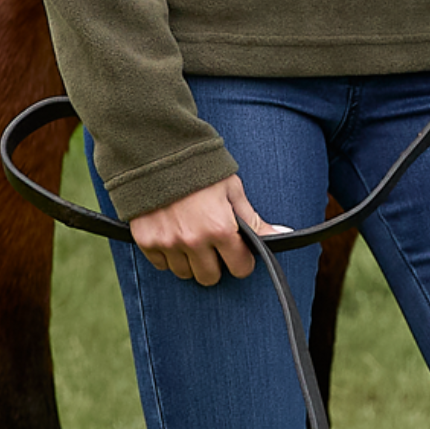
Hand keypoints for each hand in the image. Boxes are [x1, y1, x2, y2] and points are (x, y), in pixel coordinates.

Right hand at [128, 175, 288, 285]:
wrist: (158, 151)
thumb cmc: (200, 167)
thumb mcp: (231, 189)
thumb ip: (253, 219)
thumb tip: (282, 235)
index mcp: (220, 228)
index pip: (240, 267)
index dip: (242, 259)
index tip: (238, 250)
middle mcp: (194, 241)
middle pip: (210, 277)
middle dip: (215, 264)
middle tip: (212, 244)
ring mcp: (168, 243)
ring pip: (185, 273)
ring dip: (190, 261)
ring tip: (191, 237)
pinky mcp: (146, 241)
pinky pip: (162, 264)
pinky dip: (168, 255)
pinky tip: (172, 234)